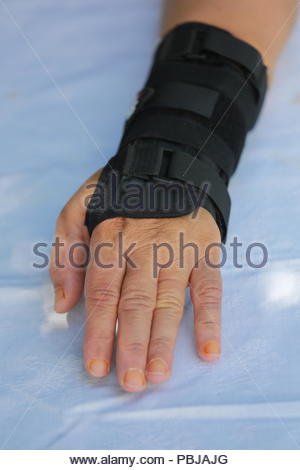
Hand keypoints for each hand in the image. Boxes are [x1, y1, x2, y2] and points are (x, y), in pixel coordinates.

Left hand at [50, 169, 222, 391]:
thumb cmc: (121, 194)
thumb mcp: (78, 208)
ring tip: (159, 375)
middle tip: (130, 383)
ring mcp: (179, 249)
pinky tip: (209, 350)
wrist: (170, 165)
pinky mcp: (206, 250)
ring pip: (170, 300)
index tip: (96, 367)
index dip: (98, 331)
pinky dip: (210, 319)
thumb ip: (65, 253)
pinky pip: (210, 288)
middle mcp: (145, 246)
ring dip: (164, 340)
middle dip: (131, 345)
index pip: (102, 292)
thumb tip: (64, 305)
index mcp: (110, 237)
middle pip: (136, 302)